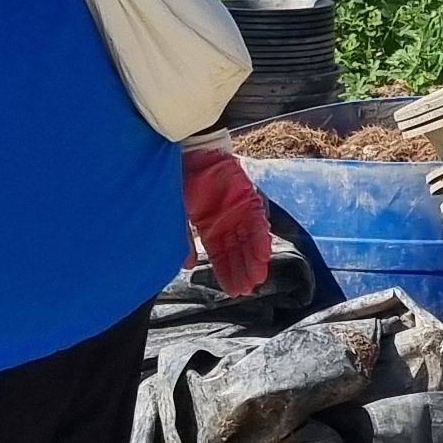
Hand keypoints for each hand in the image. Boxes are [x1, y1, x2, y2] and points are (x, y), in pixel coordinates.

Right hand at [183, 148, 274, 298]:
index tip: (232, 291)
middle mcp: (227, 221)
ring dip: (253, 259)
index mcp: (209, 226)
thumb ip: (185, 239)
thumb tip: (187, 265)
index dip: (226, 272)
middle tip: (246, 289)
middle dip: (242, 270)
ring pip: (249, 240)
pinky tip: (263, 255)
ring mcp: (240, 211)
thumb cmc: (181, 179)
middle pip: (237, 251)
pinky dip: (260, 239)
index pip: (220, 255)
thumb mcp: (178, 212)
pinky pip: (257, 222)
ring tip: (256, 278)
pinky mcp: (249, 199)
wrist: (192, 150)